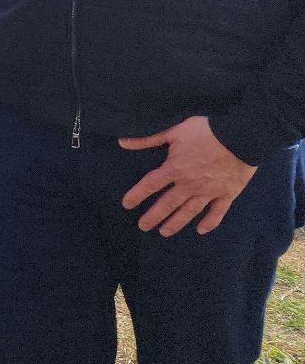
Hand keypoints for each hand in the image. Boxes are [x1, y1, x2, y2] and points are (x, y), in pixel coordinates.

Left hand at [119, 115, 256, 235]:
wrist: (241, 137)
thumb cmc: (205, 132)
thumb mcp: (174, 131)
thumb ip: (148, 139)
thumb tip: (122, 142)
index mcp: (174, 169)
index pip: (150, 185)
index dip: (136, 195)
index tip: (126, 205)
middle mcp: (189, 184)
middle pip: (167, 204)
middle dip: (153, 216)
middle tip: (143, 226)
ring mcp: (209, 192)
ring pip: (189, 211)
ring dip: (176, 223)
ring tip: (164, 232)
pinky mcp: (227, 194)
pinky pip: (217, 212)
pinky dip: (209, 222)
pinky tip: (201, 231)